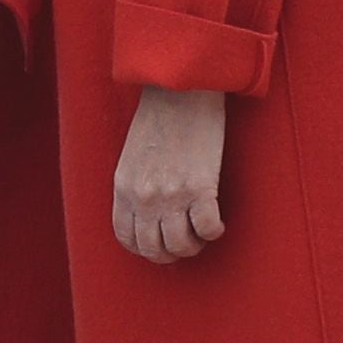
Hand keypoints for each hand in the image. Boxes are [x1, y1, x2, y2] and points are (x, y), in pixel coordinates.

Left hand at [111, 85, 227, 264]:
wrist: (182, 88)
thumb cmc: (161, 115)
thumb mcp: (132, 154)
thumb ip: (137, 185)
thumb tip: (149, 211)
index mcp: (124, 187)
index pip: (127, 237)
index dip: (145, 249)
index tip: (160, 245)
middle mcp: (145, 197)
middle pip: (154, 249)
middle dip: (171, 254)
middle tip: (185, 244)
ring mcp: (172, 195)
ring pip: (181, 245)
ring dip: (194, 246)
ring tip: (202, 234)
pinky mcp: (201, 187)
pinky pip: (208, 229)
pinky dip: (215, 232)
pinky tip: (218, 223)